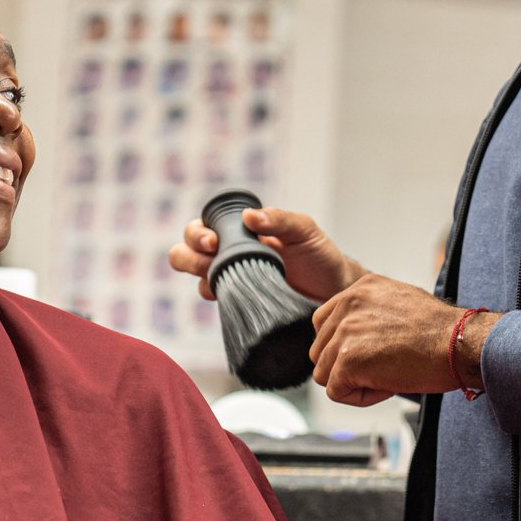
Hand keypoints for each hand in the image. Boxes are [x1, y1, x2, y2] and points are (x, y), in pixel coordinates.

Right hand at [168, 207, 362, 303]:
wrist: (334, 293)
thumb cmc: (320, 257)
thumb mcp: (304, 230)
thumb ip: (280, 219)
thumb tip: (249, 217)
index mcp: (240, 232)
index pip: (203, 226)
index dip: (198, 232)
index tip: (214, 240)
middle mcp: (230, 254)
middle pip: (186, 251)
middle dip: (189, 254)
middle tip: (212, 256)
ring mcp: (232, 280)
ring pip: (195, 276)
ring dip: (198, 274)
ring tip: (218, 278)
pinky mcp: (239, 304)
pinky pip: (214, 300)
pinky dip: (216, 296)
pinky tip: (232, 295)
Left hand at [309, 274, 500, 406]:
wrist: (459, 343)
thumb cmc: (442, 331)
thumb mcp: (400, 303)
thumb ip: (371, 313)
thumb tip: (361, 336)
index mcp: (359, 290)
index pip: (324, 323)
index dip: (342, 346)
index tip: (367, 354)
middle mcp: (347, 306)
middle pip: (321, 350)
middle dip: (345, 366)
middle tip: (380, 368)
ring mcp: (345, 333)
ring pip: (325, 373)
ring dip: (353, 382)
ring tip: (386, 376)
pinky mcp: (348, 360)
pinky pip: (337, 392)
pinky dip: (360, 397)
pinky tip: (386, 386)